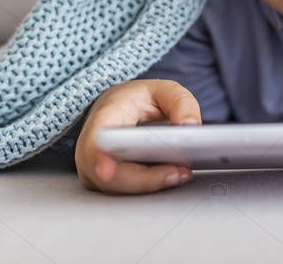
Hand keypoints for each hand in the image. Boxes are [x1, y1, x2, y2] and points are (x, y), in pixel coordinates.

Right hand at [75, 79, 201, 193]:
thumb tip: (191, 126)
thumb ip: (181, 103)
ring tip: (181, 174)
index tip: (106, 172)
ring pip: (119, 189)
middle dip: (146, 179)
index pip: (94, 143)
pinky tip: (171, 178)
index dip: (98, 160)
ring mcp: (95, 169)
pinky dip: (149, 187)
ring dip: (151, 185)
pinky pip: (126, 192)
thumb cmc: (138, 100)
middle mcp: (91, 149)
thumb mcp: (164, 90)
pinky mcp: (106, 183)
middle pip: (111, 176)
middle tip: (179, 172)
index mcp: (102, 119)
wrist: (121, 109)